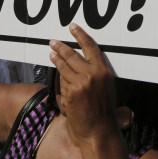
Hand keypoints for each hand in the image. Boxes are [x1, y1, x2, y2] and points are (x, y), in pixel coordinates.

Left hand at [49, 23, 118, 146]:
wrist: (99, 131)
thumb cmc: (104, 112)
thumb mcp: (106, 87)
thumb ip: (96, 73)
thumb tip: (81, 60)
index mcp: (105, 71)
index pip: (91, 47)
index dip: (80, 35)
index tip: (73, 27)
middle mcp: (93, 74)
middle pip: (73, 54)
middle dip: (61, 46)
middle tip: (53, 41)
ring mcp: (81, 82)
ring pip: (64, 66)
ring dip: (56, 59)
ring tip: (51, 53)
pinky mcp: (71, 91)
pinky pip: (62, 82)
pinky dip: (61, 83)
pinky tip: (61, 82)